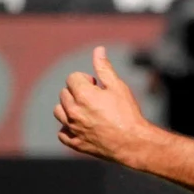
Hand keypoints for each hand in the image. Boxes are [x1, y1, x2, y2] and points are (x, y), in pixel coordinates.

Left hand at [54, 47, 153, 164]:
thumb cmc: (128, 114)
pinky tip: (81, 127)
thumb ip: (104, 68)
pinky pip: (62, 133)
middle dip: (77, 92)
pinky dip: (68, 129)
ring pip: (59, 112)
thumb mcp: (118, 86)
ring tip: (86, 111)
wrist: (133, 143)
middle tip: (95, 99)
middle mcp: (73, 111)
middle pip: (64, 94)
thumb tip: (98, 50)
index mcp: (83, 94)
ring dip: (69, 108)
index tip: (97, 86)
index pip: (72, 78)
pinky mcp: (75, 143)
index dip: (85, 80)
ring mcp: (73, 128)